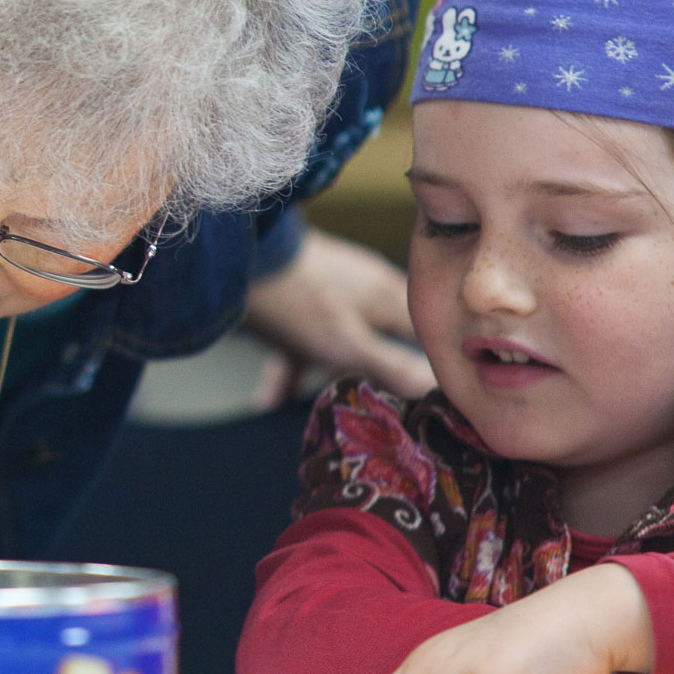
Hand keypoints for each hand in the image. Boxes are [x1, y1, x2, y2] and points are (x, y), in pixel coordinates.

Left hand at [243, 226, 435, 399]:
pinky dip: (290, 372)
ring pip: (341, 346)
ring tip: (322, 416)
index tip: (445, 399)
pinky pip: (302, 343)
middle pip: (387, 341)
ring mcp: (328, 294)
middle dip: (383, 379)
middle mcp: (363, 290)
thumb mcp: (347, 343)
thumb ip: (392, 366)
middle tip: (384, 415)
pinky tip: (268, 400)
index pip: (433, 333)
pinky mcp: (295, 301)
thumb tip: (437, 390)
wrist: (229, 257)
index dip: (443, 365)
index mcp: (388, 297)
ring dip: (329, 381)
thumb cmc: (295, 299)